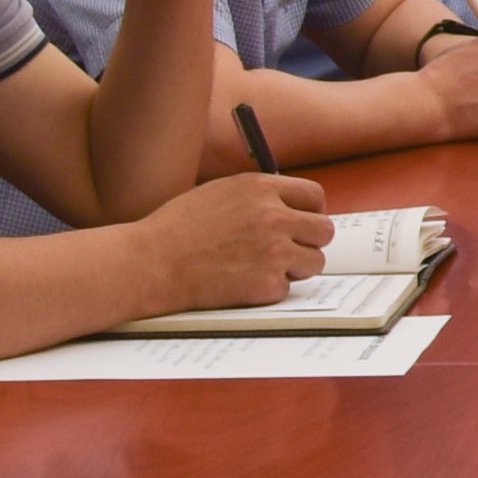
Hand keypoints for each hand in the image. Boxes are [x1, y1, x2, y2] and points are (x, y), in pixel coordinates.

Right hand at [143, 166, 334, 309]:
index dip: (310, 211)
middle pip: (324, 230)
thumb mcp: (221, 192)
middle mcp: (274, 217)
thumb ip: (259, 196)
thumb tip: (291, 205)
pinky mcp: (267, 284)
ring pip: (315, 262)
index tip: (302, 222)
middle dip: (310, 241)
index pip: (315, 196)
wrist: (153, 262)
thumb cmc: (178, 228)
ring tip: (263, 267)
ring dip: (295, 267)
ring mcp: (274, 252)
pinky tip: (242, 282)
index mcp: (262, 188)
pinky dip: (269, 289)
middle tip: (290, 249)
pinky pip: (288, 288)